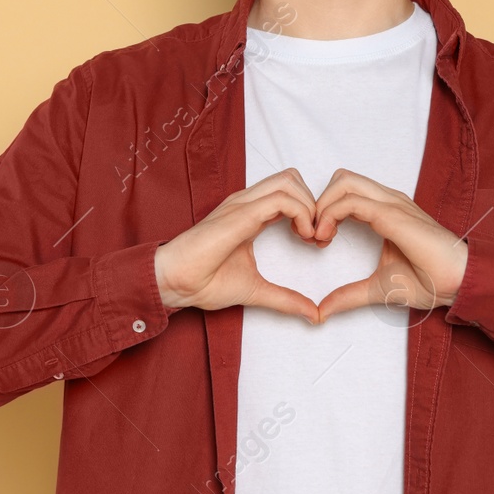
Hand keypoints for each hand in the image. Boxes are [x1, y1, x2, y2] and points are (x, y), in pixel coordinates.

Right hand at [154, 168, 323, 322]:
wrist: (174, 282)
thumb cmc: (203, 281)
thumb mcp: (256, 290)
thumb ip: (285, 298)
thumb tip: (313, 314)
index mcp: (250, 214)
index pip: (288, 192)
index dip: (311, 212)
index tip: (317, 241)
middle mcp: (247, 203)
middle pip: (292, 178)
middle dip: (314, 203)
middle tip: (318, 236)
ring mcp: (243, 204)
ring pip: (290, 180)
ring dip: (310, 206)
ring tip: (311, 236)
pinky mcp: (241, 213)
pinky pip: (282, 199)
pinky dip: (302, 213)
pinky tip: (303, 236)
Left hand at [310, 168, 468, 322]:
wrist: (460, 283)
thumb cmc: (431, 281)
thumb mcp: (378, 289)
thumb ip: (349, 295)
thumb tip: (323, 310)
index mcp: (385, 210)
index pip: (345, 191)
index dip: (323, 210)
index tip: (316, 240)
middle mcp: (387, 200)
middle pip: (341, 178)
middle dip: (319, 201)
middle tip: (313, 235)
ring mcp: (391, 203)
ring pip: (343, 181)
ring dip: (322, 206)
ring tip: (319, 237)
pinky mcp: (393, 214)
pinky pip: (351, 201)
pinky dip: (330, 215)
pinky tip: (326, 238)